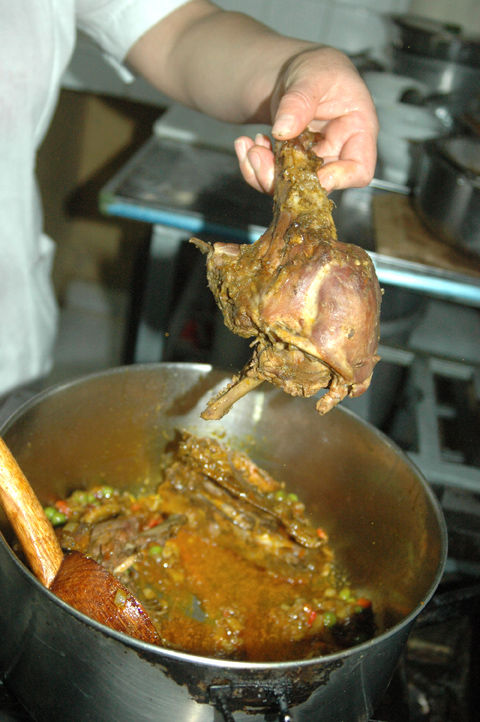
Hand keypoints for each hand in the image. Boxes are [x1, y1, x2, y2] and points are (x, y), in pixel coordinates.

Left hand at [234, 46, 377, 193]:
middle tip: (257, 155)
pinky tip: (246, 144)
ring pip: (292, 186)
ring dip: (264, 174)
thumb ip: (300, 101)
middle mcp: (337, 153)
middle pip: (319, 184)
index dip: (339, 178)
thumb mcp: (313, 75)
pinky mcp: (292, 165)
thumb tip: (283, 131)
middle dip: (286, 177)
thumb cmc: (318, 67)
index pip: (359, 169)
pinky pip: (274, 177)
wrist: (295, 70)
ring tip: (249, 146)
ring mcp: (313, 162)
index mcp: (357, 131)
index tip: (311, 172)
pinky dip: (255, 166)